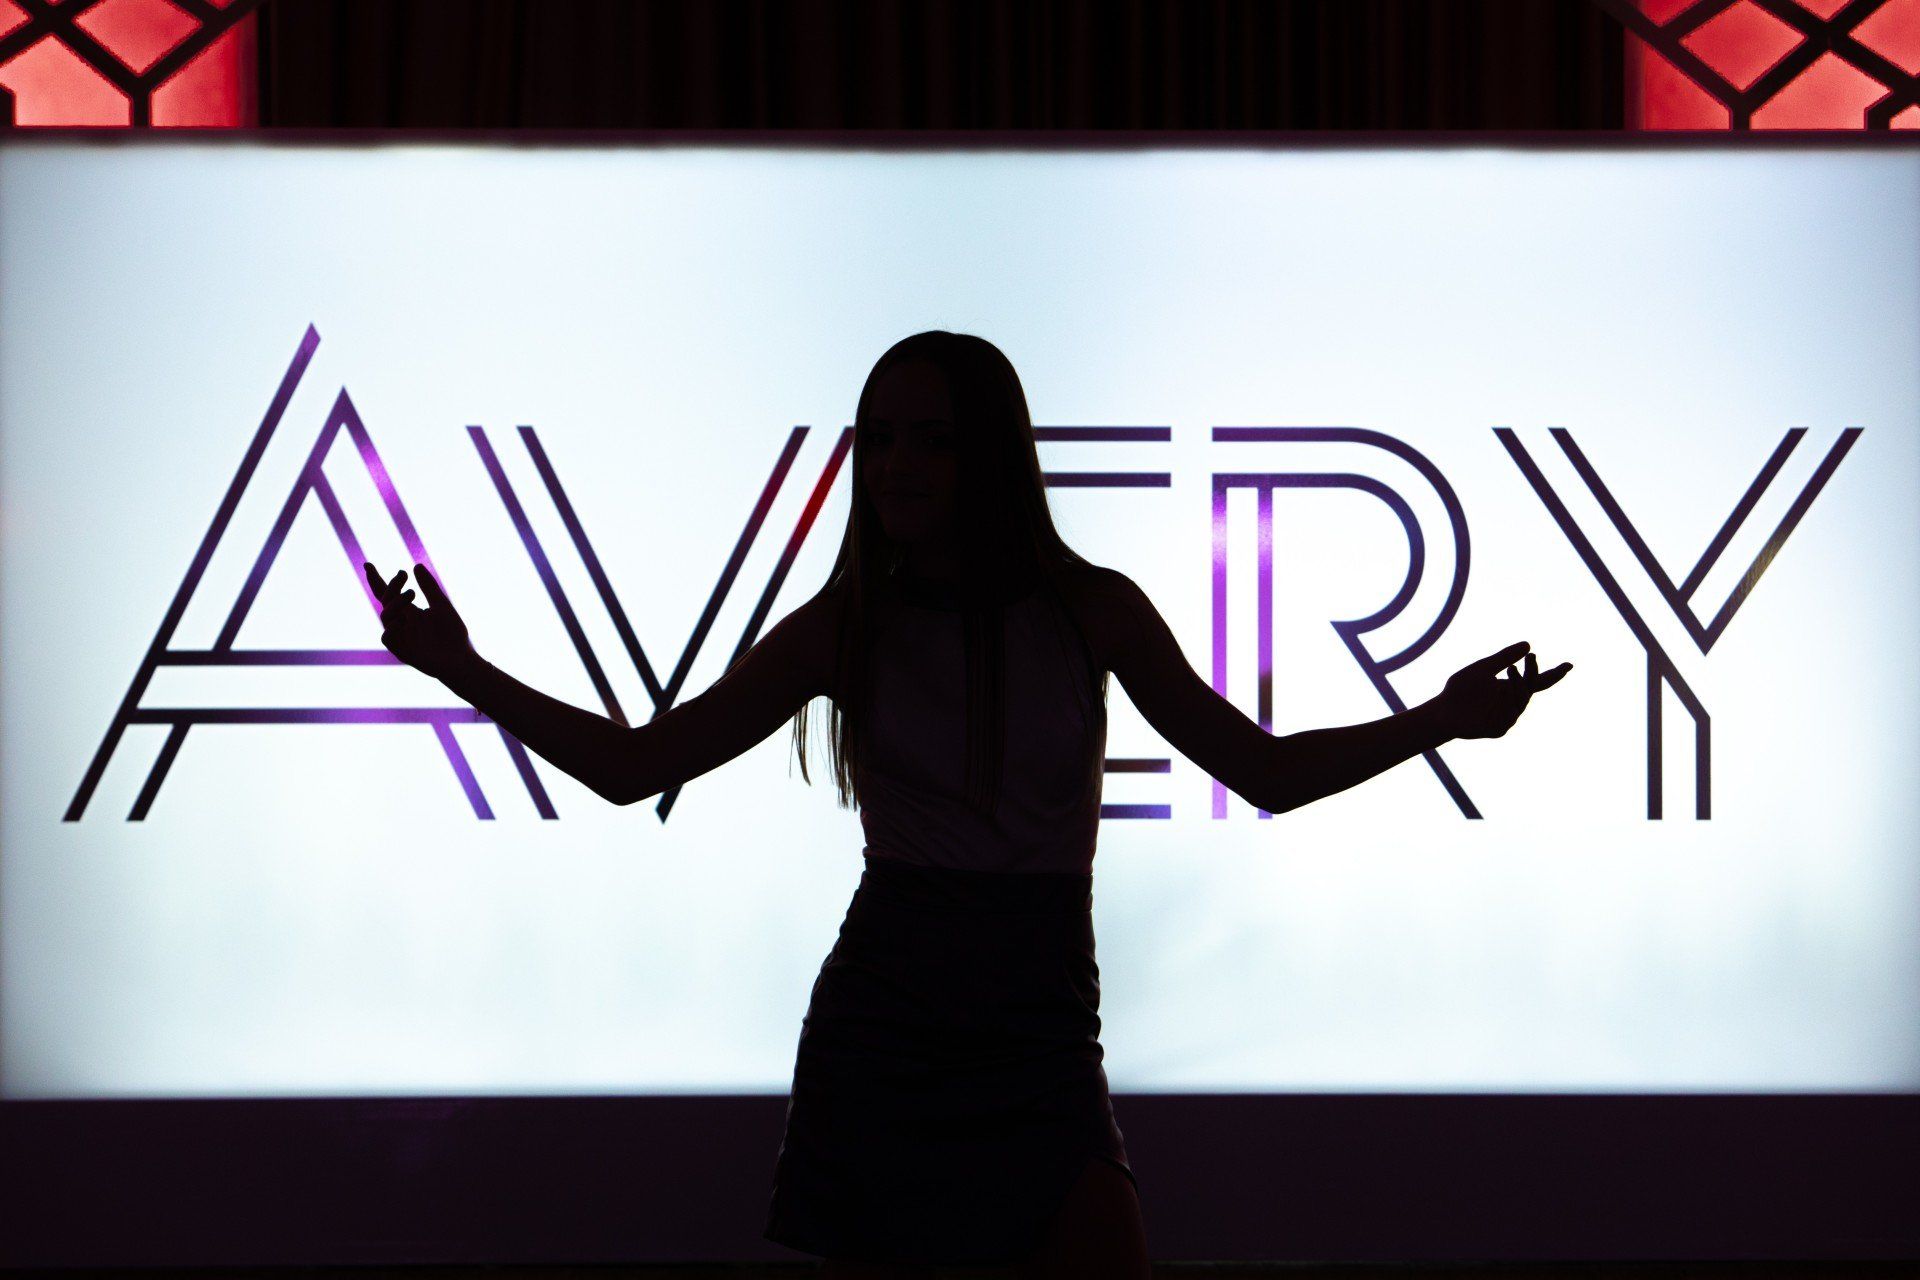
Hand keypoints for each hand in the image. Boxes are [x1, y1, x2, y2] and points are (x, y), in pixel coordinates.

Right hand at [363, 560, 476, 682]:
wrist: (461, 659)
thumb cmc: (453, 635)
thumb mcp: (441, 605)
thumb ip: (429, 587)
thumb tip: (416, 566)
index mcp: (409, 612)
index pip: (388, 593)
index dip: (376, 579)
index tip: (367, 564)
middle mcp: (402, 622)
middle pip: (386, 601)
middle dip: (391, 585)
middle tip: (403, 574)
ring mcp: (400, 637)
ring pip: (386, 616)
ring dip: (395, 602)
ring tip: (412, 593)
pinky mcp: (401, 651)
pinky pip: (387, 638)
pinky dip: (391, 627)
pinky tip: (402, 621)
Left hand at [1432, 640, 1571, 739]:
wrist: (1442, 711)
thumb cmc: (1460, 690)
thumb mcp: (1482, 669)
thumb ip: (1503, 658)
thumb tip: (1528, 644)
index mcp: (1511, 687)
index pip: (1538, 681)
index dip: (1554, 674)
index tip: (1569, 664)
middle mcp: (1512, 703)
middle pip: (1531, 688)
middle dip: (1532, 672)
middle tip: (1530, 657)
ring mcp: (1507, 717)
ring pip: (1521, 701)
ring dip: (1518, 686)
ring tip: (1511, 671)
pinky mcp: (1499, 729)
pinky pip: (1508, 716)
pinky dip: (1505, 704)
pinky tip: (1497, 696)